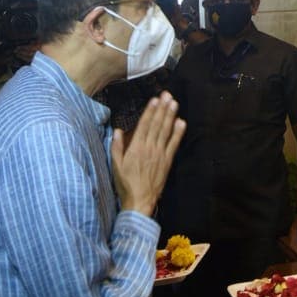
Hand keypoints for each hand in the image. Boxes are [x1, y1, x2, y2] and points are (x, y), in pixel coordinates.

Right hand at [111, 92, 185, 216]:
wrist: (139, 201)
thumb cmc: (125, 184)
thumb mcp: (115, 166)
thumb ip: (116, 147)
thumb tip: (117, 130)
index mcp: (136, 148)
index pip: (144, 125)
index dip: (150, 111)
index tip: (154, 99)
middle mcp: (149, 148)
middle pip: (157, 124)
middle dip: (162, 108)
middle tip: (167, 95)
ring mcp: (160, 154)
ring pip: (166, 131)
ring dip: (170, 116)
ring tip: (174, 103)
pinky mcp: (167, 161)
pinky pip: (174, 144)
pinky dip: (178, 133)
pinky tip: (181, 122)